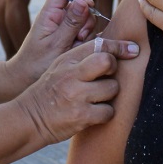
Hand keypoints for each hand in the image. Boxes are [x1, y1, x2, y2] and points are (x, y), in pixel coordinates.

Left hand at [8, 0, 121, 82]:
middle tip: (80, 37)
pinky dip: (87, 41)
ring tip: (76, 46)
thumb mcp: (56, 44)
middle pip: (81, 5)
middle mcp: (59, 18)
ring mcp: (67, 28)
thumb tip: (83, 2)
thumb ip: (71, 23)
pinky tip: (79, 51)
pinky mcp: (73, 39)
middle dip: (86, 18)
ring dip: (87, 32)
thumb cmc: (37, 63)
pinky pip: (87, 34)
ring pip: (87, 20)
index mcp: (50, 13)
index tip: (88, 3)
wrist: (27, 80)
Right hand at [15, 37, 137, 143]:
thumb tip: (111, 50)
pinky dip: (105, 113)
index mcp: (68, 59)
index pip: (99, 45)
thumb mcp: (60, 67)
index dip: (120, 46)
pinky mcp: (81, 116)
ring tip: (97, 98)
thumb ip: (82, 58)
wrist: (29, 118)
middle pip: (107, 62)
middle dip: (114, 69)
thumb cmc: (49, 91)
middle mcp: (72, 75)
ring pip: (112, 88)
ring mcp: (77, 96)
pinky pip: (108, 111)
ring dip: (110, 95)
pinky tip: (95, 113)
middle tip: (108, 77)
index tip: (133, 50)